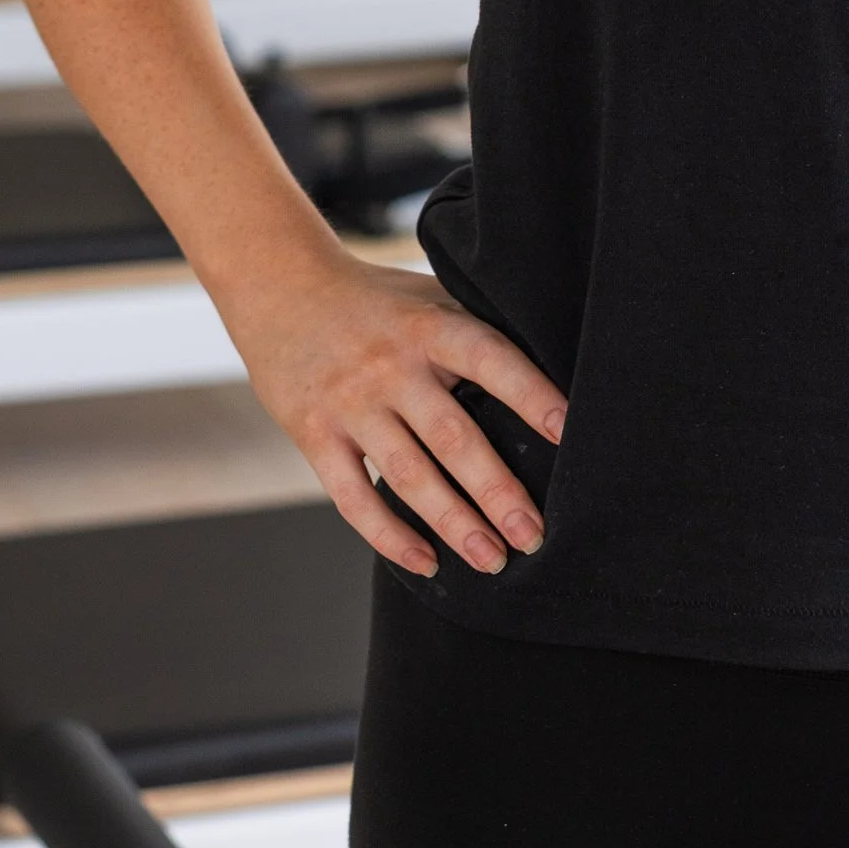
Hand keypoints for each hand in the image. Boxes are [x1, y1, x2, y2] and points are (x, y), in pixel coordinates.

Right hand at [235, 253, 566, 579]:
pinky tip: (426, 561)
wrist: (278, 286)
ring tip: (491, 559)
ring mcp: (350, 402)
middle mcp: (391, 366)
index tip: (570, 435)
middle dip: (497, 491)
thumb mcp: (428, 297)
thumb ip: (472, 333)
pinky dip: (389, 535)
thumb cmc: (374, 299)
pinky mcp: (313, 433)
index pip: (491, 360)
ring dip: (453, 522)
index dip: (532, 395)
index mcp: (430, 326)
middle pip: (452, 436)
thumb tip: (550, 377)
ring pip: (408, 474)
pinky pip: (352, 496)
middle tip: (533, 534)